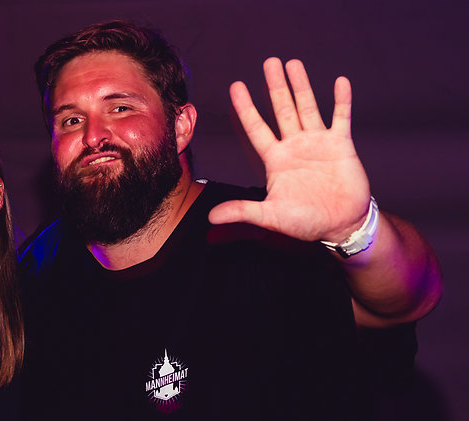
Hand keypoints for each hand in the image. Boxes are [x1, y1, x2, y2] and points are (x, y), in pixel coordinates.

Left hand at [209, 58, 371, 242]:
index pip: (257, 127)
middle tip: (269, 62)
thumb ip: (242, 212)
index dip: (246, 108)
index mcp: (276, 160)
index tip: (236, 86)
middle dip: (275, 86)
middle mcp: (295, 146)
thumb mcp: (270, 216)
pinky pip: (340, 118)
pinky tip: (339, 81)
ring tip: (293, 63)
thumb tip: (211, 217)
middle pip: (282, 109)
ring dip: (301, 86)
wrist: (341, 225)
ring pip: (308, 107)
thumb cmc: (305, 222)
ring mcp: (318, 143)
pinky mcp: (341, 146)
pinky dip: (341, 100)